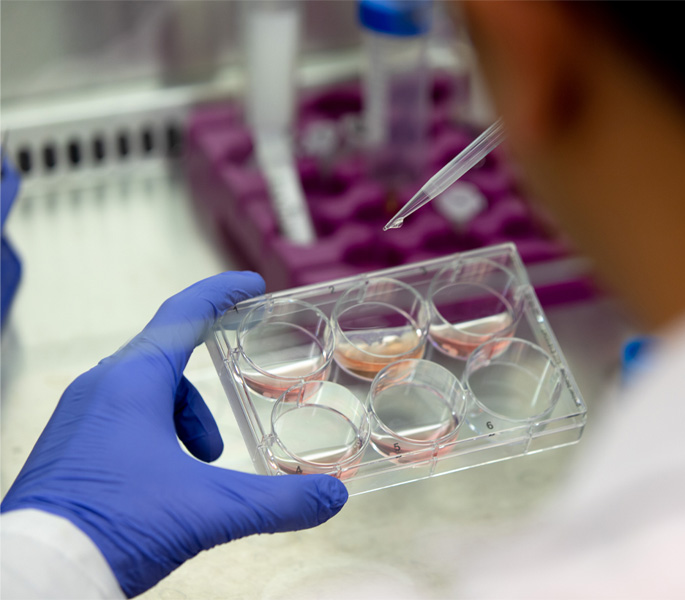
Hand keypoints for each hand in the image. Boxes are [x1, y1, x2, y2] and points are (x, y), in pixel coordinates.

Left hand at [0, 272, 347, 596]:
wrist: (40, 573)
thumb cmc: (115, 525)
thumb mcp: (211, 509)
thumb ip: (279, 502)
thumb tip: (332, 498)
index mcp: (132, 382)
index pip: (182, 314)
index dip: (221, 294)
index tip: (251, 287)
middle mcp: (100, 390)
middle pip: (165, 357)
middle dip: (209, 381)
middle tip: (240, 393)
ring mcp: (78, 419)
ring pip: (143, 392)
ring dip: (185, 416)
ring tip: (207, 459)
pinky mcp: (69, 449)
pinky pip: (120, 418)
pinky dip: (157, 433)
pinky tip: (170, 477)